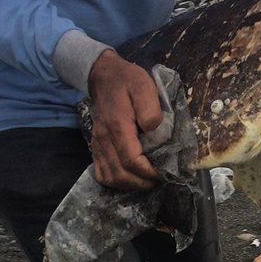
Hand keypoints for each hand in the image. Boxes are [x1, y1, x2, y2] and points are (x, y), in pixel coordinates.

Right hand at [88, 49, 162, 190]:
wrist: (103, 76)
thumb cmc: (127, 81)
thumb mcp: (143, 86)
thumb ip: (150, 108)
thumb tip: (154, 129)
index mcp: (118, 126)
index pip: (131, 160)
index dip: (148, 173)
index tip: (164, 173)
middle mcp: (104, 139)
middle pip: (121, 174)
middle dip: (143, 182)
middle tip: (160, 179)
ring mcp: (98, 145)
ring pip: (111, 178)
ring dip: (131, 185)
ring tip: (148, 180)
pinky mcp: (96, 148)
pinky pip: (102, 174)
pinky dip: (117, 182)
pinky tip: (131, 177)